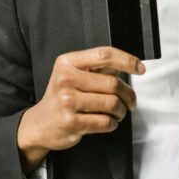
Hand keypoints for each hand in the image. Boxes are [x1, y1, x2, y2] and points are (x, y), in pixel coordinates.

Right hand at [17, 46, 145, 171]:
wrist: (39, 124)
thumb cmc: (61, 97)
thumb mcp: (72, 75)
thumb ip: (97, 68)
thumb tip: (129, 64)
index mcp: (67, 62)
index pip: (104, 55)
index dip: (127, 60)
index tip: (140, 68)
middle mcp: (65, 79)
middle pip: (112, 83)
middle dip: (128, 95)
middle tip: (130, 101)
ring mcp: (67, 101)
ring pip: (112, 104)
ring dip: (121, 111)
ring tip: (118, 112)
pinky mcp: (72, 122)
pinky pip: (105, 122)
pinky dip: (113, 123)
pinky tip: (108, 122)